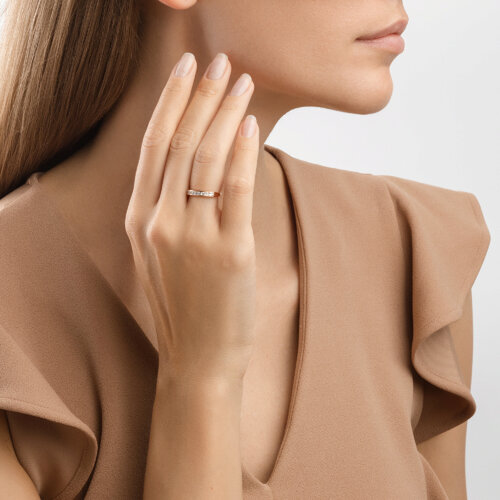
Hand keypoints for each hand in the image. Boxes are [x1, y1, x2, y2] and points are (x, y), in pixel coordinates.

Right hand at [125, 52, 258, 382]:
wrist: (198, 358)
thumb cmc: (183, 306)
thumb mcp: (159, 255)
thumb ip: (168, 211)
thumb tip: (197, 165)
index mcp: (139, 220)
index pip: (155, 146)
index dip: (171, 102)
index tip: (187, 70)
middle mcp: (160, 222)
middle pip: (182, 142)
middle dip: (202, 95)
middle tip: (220, 62)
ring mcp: (192, 236)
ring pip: (208, 158)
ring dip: (226, 113)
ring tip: (242, 83)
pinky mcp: (229, 251)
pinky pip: (236, 188)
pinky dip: (244, 152)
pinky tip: (251, 124)